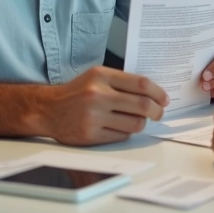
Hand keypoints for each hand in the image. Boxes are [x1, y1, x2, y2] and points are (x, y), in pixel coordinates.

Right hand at [38, 66, 169, 145]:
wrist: (48, 109)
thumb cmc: (77, 92)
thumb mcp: (96, 76)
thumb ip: (121, 82)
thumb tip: (153, 93)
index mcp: (101, 76)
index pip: (140, 84)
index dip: (158, 92)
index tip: (164, 98)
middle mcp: (97, 95)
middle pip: (142, 105)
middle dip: (157, 111)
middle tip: (160, 113)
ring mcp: (94, 116)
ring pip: (135, 123)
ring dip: (142, 123)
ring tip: (139, 120)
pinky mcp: (91, 135)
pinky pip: (122, 136)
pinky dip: (126, 132)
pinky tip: (121, 126)